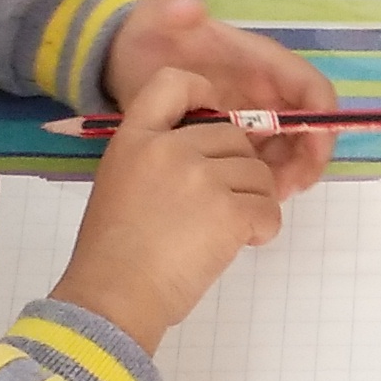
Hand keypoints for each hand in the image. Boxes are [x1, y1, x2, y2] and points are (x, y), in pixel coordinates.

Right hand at [53, 65, 300, 347]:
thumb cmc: (112, 255)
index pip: (173, 82)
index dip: (203, 93)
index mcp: (135, 138)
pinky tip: (240, 244)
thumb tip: (209, 160)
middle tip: (219, 209)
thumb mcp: (120, 184)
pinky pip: (268, 208)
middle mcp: (170, 148)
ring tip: (226, 233)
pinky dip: (262, 229)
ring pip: (258, 173)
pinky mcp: (229, 209)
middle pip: (232, 137)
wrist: (113, 298)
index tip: (212, 120)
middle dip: (237, 171)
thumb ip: (158, 160)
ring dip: (253, 202)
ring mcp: (201, 176)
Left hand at [101, 0, 335, 176]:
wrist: (124, 59)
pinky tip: (244, 199)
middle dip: (305, 160)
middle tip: (282, 191)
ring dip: (286, 175)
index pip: (310, 88)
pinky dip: (263, 181)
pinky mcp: (235, 136)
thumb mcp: (154, 18)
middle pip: (307, 127)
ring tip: (261, 200)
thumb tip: (191, 6)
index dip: (321, 121)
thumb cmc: (147, 37)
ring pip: (289, 150)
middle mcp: (264, 88)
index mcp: (258, 60)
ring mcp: (251, 114)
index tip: (312, 156)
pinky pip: (262, 162)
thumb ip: (170, 8)